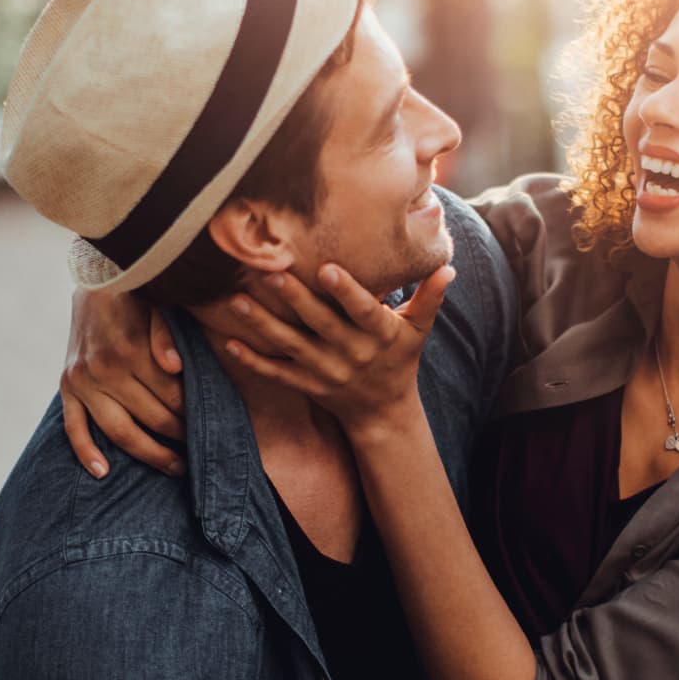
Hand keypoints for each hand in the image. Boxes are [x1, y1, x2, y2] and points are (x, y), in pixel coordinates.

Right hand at [60, 287, 185, 477]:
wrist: (96, 277)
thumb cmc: (138, 292)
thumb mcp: (158, 303)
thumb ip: (167, 335)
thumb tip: (175, 368)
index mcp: (130, 349)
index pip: (171, 396)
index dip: (194, 413)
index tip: (211, 423)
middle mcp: (103, 369)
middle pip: (151, 418)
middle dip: (180, 436)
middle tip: (201, 448)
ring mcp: (82, 381)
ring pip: (119, 432)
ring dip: (149, 455)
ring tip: (175, 468)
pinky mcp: (66, 386)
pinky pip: (73, 427)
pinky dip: (86, 453)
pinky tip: (103, 473)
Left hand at [219, 263, 452, 433]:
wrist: (384, 413)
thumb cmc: (400, 359)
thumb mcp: (418, 330)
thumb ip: (430, 297)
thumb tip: (448, 266)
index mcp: (379, 335)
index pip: (363, 311)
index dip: (346, 291)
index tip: (328, 268)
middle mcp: (351, 353)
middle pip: (320, 324)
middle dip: (295, 298)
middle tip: (270, 271)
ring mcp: (326, 371)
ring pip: (291, 346)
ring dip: (263, 325)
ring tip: (237, 301)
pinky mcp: (308, 384)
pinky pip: (277, 373)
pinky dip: (254, 360)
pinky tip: (230, 343)